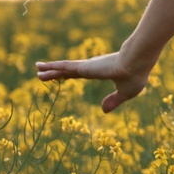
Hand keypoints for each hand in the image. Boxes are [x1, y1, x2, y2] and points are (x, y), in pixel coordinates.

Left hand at [35, 47, 156, 113]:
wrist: (137, 62)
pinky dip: (52, 67)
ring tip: (37, 69)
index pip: (81, 74)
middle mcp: (91, 67)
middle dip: (56, 73)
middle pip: (68, 71)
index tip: (62, 76)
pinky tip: (41, 67)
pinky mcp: (83, 67)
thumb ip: (114, 100)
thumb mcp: (125, 93)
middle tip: (43, 73)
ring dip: (50, 70)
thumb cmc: (135, 75)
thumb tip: (103, 110)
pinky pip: (63, 67)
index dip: (70, 75)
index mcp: (101, 71)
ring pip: (63, 68)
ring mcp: (86, 66)